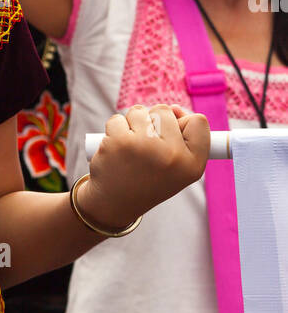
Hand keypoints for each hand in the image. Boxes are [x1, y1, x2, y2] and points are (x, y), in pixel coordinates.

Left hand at [78, 103, 209, 231]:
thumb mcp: (177, 167)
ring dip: (132, 125)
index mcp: (193, 164)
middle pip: (165, 111)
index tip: (170, 141)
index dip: (183, 125)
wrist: (114, 204)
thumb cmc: (149, 179)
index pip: (199, 121)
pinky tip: (116, 150)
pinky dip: (114, 130)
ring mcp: (145, 147)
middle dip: (153, 123)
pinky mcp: (119, 142)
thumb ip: (183, 136)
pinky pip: (117, 119)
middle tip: (146, 150)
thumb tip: (173, 108)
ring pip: (139, 111)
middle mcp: (172, 155)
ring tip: (132, 149)